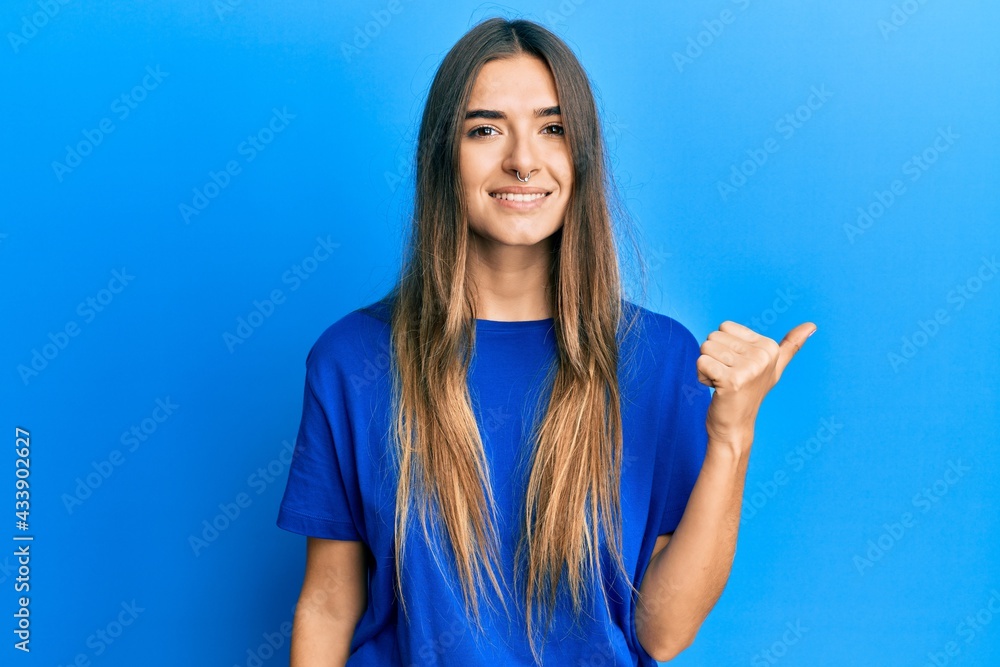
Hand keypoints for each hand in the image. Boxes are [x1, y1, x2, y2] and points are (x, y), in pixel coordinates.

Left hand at [696, 320, 815, 447]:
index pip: (724, 327)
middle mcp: (763, 356)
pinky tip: (715, 389)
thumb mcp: (774, 367)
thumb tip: (811, 325)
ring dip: (707, 367)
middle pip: (713, 337)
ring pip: (705, 348)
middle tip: (727, 377)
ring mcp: (749, 369)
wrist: (735, 426)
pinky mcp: (732, 381)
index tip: (736, 366)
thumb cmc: (749, 393)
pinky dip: (701, 376)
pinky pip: (701, 362)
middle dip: (714, 357)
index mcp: (769, 347)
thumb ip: (791, 345)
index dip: (724, 346)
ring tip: (722, 383)